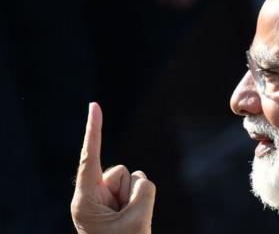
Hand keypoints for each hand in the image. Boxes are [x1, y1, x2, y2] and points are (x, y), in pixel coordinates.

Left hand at [71, 103, 155, 233]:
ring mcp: (105, 197)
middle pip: (122, 172)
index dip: (94, 130)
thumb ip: (144, 190)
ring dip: (136, 198)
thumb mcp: (136, 221)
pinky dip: (140, 200)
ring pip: (132, 178)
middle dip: (131, 192)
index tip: (94, 105)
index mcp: (85, 200)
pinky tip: (131, 219)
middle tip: (125, 220)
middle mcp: (92, 194)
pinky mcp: (115, 200)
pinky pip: (138, 186)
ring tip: (127, 222)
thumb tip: (141, 180)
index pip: (90, 158)